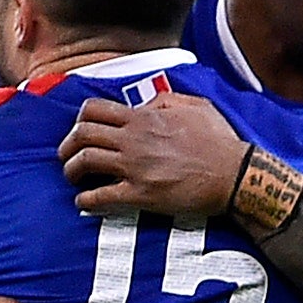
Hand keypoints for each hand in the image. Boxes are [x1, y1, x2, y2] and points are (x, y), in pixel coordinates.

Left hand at [60, 93, 247, 222]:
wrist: (234, 174)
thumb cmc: (219, 141)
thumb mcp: (194, 106)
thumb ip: (165, 100)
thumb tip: (145, 103)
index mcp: (144, 117)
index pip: (94, 109)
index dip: (79, 120)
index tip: (81, 131)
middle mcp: (134, 139)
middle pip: (82, 134)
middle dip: (68, 145)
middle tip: (68, 156)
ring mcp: (135, 167)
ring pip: (84, 162)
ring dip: (72, 170)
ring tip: (74, 178)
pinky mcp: (140, 194)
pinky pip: (100, 197)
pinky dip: (85, 200)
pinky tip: (84, 202)